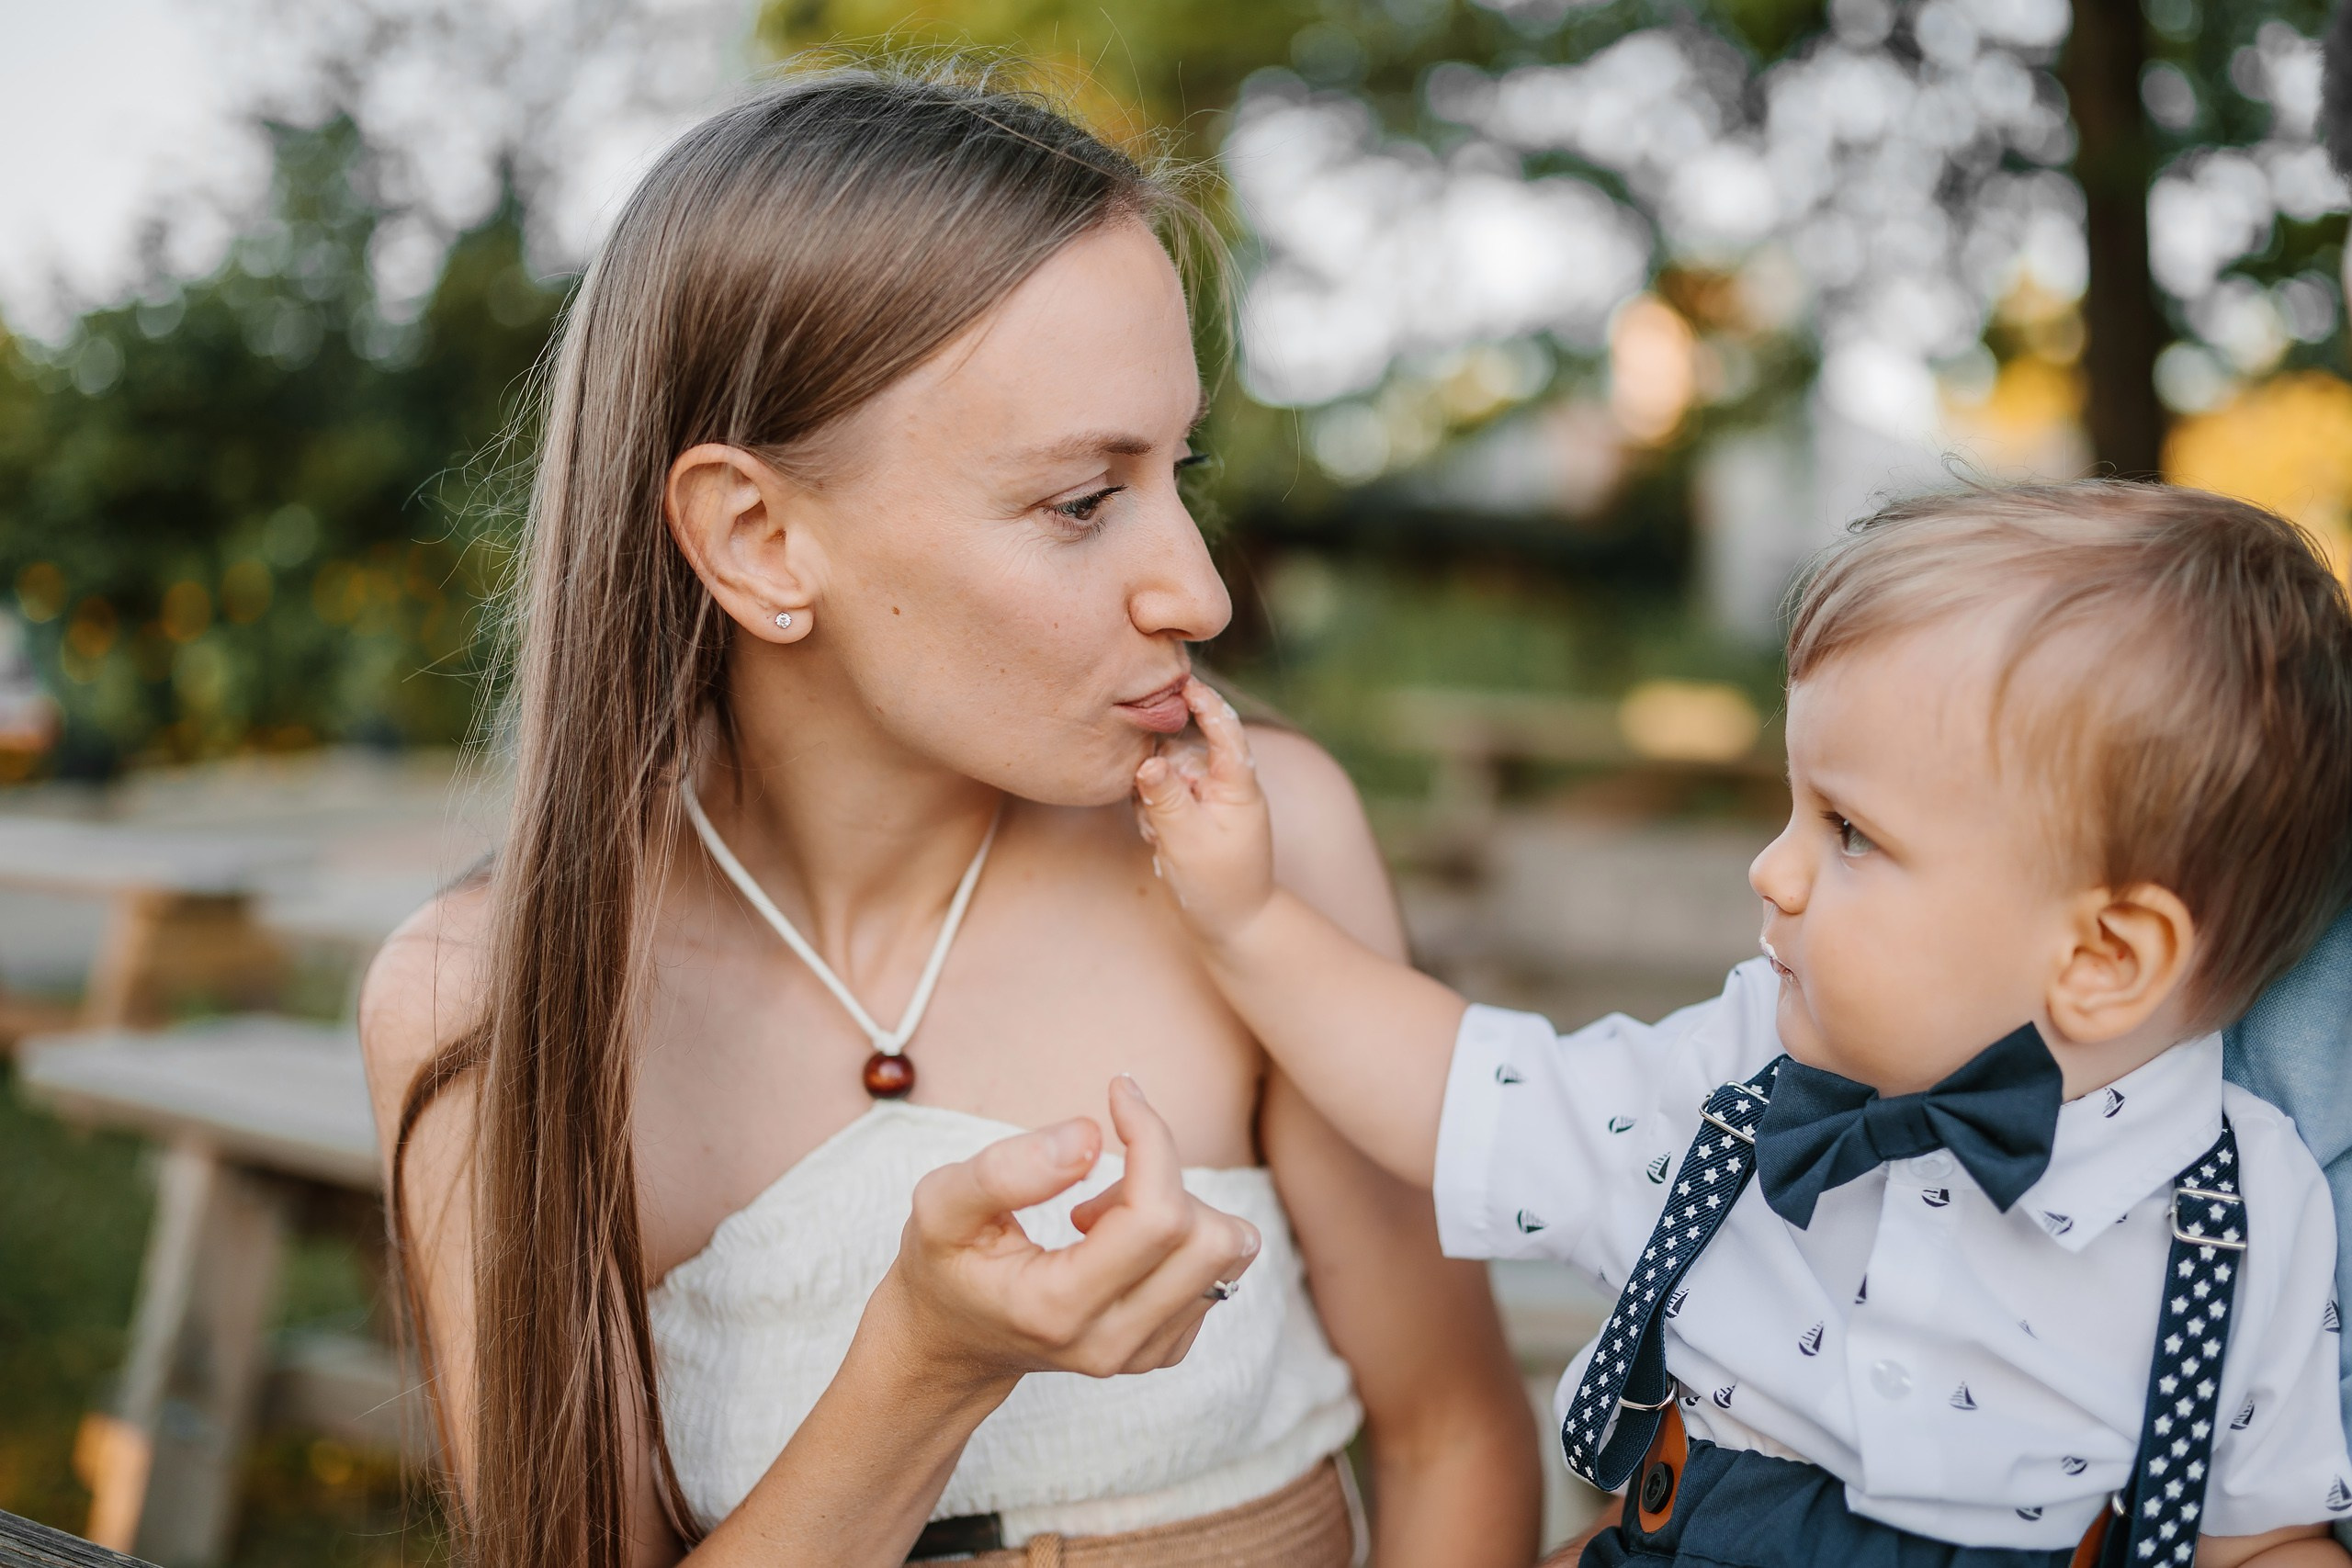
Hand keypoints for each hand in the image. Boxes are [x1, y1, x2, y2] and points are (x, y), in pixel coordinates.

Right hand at [881, 1075, 1260, 1386]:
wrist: (952, 1344)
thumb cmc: (947, 1264)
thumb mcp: (942, 1205)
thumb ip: (1006, 1169)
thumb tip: (1091, 1136)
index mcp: (1059, 1309)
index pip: (1157, 1217)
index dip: (1151, 1137)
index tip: (1119, 1094)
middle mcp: (1114, 1343)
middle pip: (1209, 1238)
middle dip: (1165, 1175)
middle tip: (1100, 1176)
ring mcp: (1145, 1353)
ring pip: (1228, 1252)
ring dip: (1179, 1206)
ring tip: (1108, 1212)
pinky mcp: (1167, 1349)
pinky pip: (1220, 1271)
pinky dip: (1181, 1236)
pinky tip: (1121, 1242)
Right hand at [1132, 678, 1276, 946]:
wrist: (1233, 925)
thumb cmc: (1219, 886)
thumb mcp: (1188, 842)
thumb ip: (1166, 799)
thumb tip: (1146, 761)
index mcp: (1239, 786)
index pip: (1226, 731)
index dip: (1205, 703)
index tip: (1181, 681)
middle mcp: (1226, 785)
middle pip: (1184, 749)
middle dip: (1160, 769)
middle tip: (1152, 810)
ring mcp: (1208, 798)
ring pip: (1166, 773)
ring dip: (1153, 797)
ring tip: (1156, 834)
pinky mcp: (1191, 811)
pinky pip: (1161, 794)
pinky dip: (1152, 812)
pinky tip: (1156, 839)